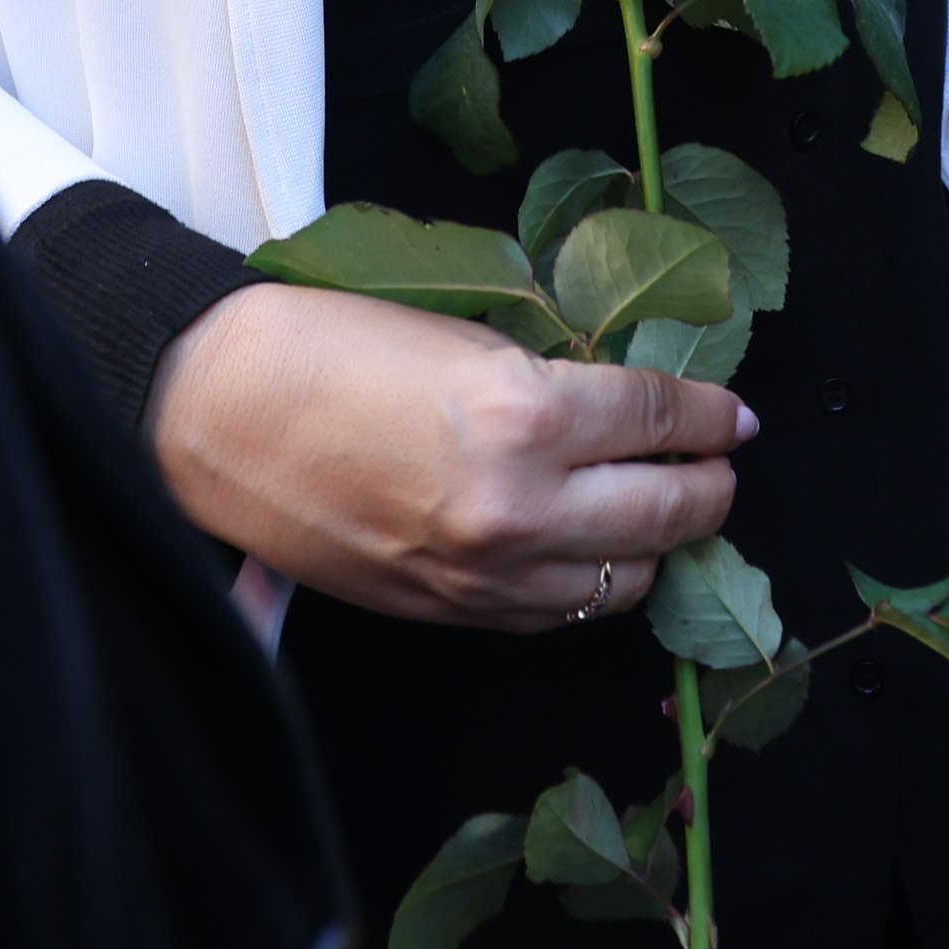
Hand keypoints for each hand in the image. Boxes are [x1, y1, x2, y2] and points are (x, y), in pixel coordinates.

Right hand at [145, 278, 753, 629]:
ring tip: (669, 510)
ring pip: (621, 579)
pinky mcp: (449, 611)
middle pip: (666, 510)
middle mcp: (518, 506)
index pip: (657, 417)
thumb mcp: (462, 335)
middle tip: (722, 464)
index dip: (708, 413)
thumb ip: (550, 377)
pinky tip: (595, 552)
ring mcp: (484, 572)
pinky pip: (555, 613)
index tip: (733, 414)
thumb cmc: (326, 346)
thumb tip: (623, 403)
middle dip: (709, 485)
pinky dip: (589, 583)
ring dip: (659, 544)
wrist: (215, 412)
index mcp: (524, 413)